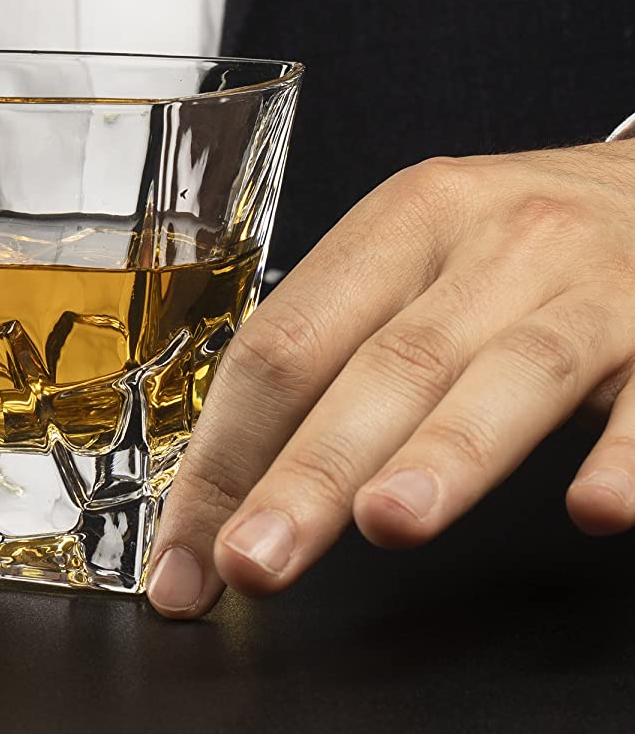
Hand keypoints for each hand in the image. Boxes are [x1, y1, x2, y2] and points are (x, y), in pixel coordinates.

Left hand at [146, 142, 634, 616]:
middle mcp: (490, 245)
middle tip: (252, 559)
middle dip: (310, 471)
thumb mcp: (421, 250)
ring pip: (507, 375)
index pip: (289, 337)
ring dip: (443, 454)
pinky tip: (593, 509)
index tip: (188, 548)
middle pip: (386, 364)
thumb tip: (237, 473)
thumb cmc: (516, 237)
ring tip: (383, 525)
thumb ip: (344, 342)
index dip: (227, 447)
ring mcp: (588, 288)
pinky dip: (623, 455)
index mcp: (402, 220)